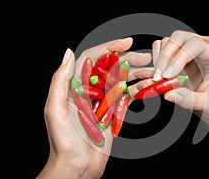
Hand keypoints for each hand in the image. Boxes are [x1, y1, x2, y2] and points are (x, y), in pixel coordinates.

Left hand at [38, 38, 151, 178]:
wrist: (76, 167)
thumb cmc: (63, 142)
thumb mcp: (55, 109)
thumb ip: (60, 80)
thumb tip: (68, 52)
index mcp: (74, 86)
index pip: (92, 59)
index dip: (110, 47)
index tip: (128, 43)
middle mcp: (89, 90)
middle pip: (111, 68)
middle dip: (129, 60)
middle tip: (146, 59)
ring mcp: (102, 101)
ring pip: (122, 81)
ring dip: (137, 75)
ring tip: (153, 72)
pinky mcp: (113, 112)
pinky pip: (128, 97)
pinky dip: (139, 90)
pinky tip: (149, 86)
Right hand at [152, 30, 208, 124]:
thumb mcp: (205, 104)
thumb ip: (188, 99)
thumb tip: (169, 94)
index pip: (196, 44)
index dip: (179, 58)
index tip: (167, 75)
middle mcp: (207, 46)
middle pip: (180, 37)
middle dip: (165, 56)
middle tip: (158, 77)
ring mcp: (193, 46)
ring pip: (169, 41)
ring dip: (160, 59)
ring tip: (159, 78)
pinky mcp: (181, 50)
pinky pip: (164, 46)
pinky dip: (157, 59)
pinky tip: (160, 73)